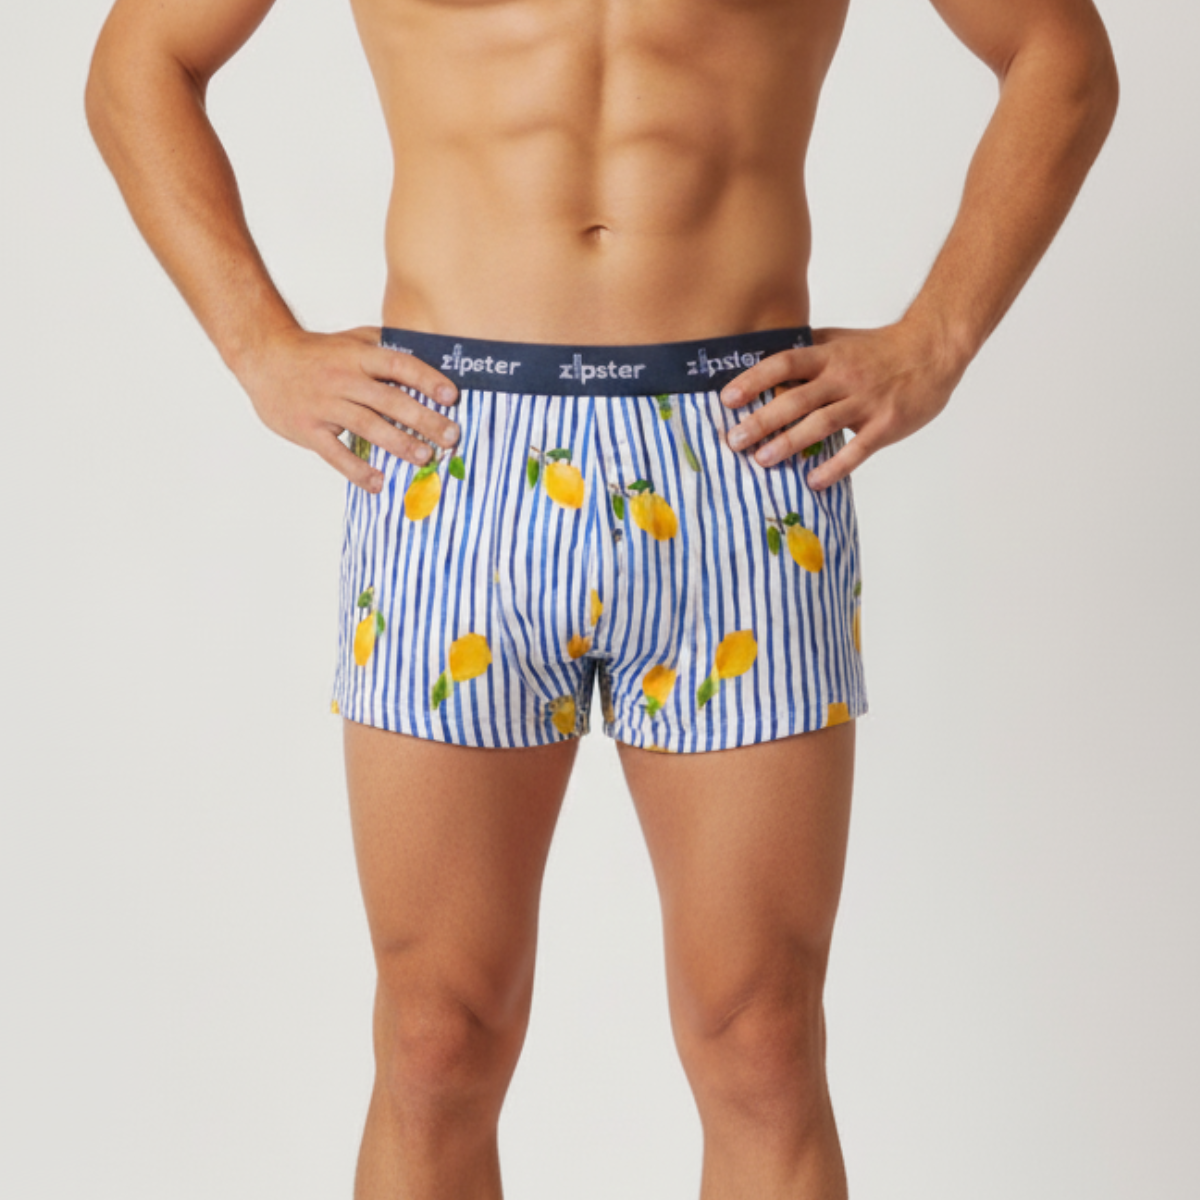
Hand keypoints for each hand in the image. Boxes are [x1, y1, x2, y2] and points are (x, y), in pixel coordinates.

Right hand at [235, 325, 461, 492]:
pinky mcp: (308, 429)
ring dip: (398, 444)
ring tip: (424, 458)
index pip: (398, 364)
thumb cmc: (318, 352)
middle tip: (451, 436)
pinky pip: (335, 454)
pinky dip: (357, 470)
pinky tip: (379, 482)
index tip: (452, 396)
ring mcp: (324, 405)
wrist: (264, 357)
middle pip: (389, 400)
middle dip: (423, 419)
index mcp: (357, 356)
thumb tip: (430, 357)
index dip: (426, 379)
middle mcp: (343, 379)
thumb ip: (386, 348)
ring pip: (367, 426)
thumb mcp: (352, 339)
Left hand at [719, 321, 969, 489]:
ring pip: (821, 424)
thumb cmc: (879, 349)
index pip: (784, 364)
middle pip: (796, 399)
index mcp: (828, 355)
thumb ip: (806, 351)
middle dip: (761, 421)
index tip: (727, 399)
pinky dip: (834, 468)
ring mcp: (865, 402)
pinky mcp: (885, 424)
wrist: (933, 350)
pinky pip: (857, 450)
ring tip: (763, 461)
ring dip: (789, 444)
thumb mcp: (839, 340)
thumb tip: (760, 359)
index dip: (754, 380)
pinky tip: (813, 482)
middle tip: (734, 441)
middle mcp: (843, 377)